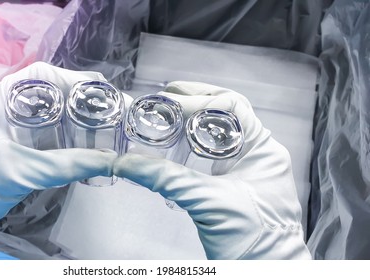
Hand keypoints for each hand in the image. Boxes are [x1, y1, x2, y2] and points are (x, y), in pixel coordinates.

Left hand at [0, 62, 117, 237]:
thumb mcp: (22, 172)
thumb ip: (65, 166)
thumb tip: (110, 162)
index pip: (42, 77)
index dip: (74, 80)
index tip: (102, 91)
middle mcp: (3, 104)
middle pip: (50, 91)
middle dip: (80, 99)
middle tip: (109, 111)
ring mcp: (7, 121)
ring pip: (49, 109)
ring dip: (75, 115)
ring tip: (102, 124)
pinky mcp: (13, 138)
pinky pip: (45, 126)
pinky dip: (65, 130)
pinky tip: (81, 140)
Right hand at [114, 81, 310, 258]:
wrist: (266, 272)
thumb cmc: (256, 244)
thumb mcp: (208, 202)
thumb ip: (168, 180)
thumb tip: (129, 162)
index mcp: (263, 149)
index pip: (232, 106)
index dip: (199, 99)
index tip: (168, 103)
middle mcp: (257, 153)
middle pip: (226, 113)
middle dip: (196, 101)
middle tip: (165, 97)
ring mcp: (247, 168)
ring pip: (220, 131)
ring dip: (195, 119)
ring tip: (168, 113)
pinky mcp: (234, 183)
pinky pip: (214, 152)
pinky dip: (194, 142)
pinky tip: (177, 143)